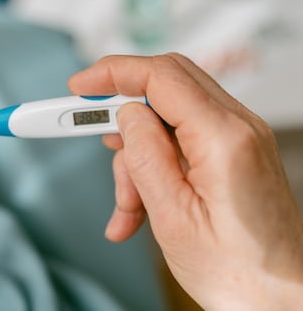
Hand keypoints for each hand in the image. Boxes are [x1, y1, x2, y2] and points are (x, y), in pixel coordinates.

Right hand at [69, 54, 302, 310]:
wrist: (281, 299)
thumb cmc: (239, 274)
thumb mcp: (172, 218)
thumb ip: (145, 155)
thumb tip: (127, 115)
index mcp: (225, 138)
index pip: (161, 76)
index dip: (113, 72)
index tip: (80, 85)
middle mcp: (237, 126)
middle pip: (164, 85)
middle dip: (121, 107)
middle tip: (90, 130)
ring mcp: (236, 137)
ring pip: (166, 116)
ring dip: (136, 152)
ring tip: (128, 203)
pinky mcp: (229, 150)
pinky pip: (178, 138)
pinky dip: (152, 163)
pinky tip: (140, 206)